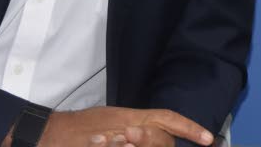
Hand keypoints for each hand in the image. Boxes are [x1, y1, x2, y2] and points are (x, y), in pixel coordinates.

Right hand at [39, 107, 212, 146]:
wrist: (53, 133)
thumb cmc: (85, 129)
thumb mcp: (116, 123)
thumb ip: (138, 130)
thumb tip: (152, 137)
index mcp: (133, 116)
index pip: (168, 118)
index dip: (188, 127)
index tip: (207, 139)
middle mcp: (128, 124)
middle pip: (159, 134)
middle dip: (159, 142)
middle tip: (156, 139)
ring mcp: (117, 137)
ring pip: (146, 141)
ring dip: (146, 143)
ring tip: (127, 141)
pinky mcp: (104, 143)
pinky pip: (125, 146)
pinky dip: (132, 144)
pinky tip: (124, 144)